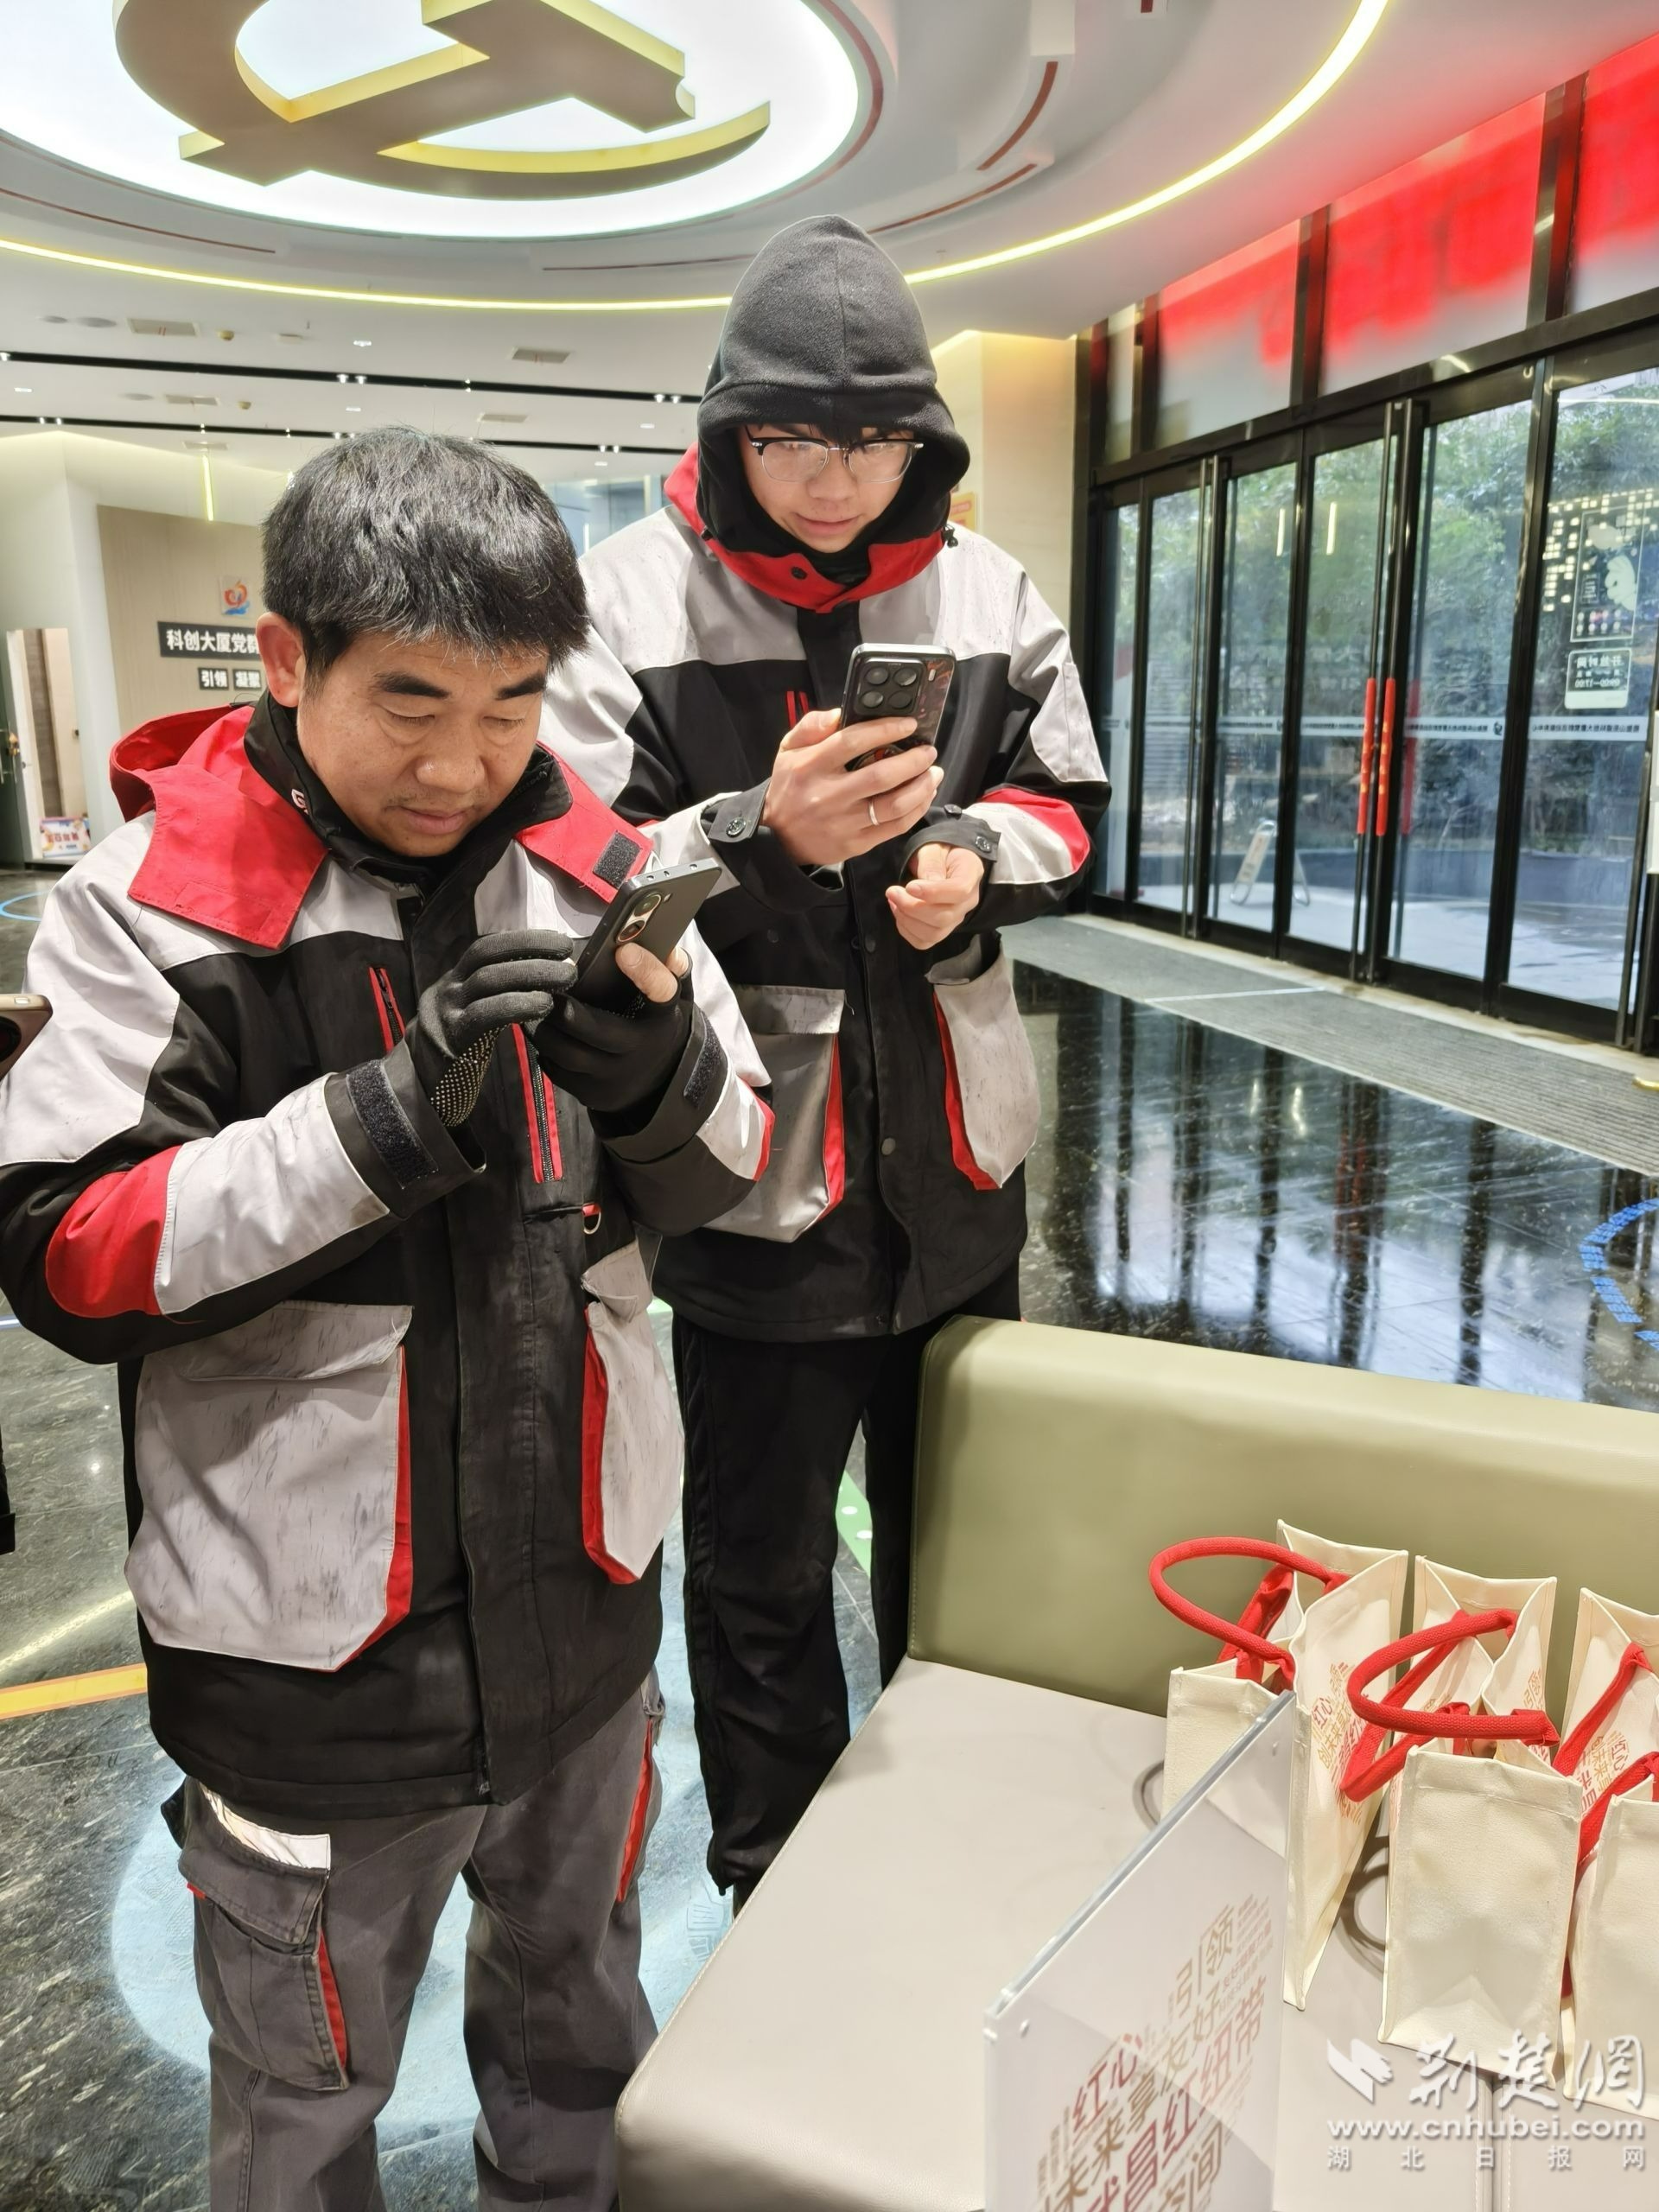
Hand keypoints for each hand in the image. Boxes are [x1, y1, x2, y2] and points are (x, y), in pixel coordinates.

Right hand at [409, 930, 575, 1124]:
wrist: (419, 1085)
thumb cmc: (459, 1047)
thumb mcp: (474, 1011)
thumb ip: (498, 993)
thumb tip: (545, 972)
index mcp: (455, 978)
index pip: (488, 947)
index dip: (524, 940)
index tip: (559, 942)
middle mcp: (448, 988)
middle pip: (489, 957)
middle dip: (533, 952)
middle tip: (569, 960)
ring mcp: (446, 1011)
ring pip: (488, 981)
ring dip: (532, 975)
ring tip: (565, 979)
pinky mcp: (451, 1039)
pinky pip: (485, 1015)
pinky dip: (518, 1005)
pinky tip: (544, 1005)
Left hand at [534, 947, 692, 1119]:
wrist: (659, 1084)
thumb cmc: (654, 1028)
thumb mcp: (670, 1002)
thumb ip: (668, 973)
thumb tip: (667, 949)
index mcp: (662, 1020)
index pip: (661, 992)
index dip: (645, 971)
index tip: (624, 951)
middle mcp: (639, 1052)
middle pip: (592, 1027)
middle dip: (561, 1008)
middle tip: (542, 988)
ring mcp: (614, 1078)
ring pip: (566, 1053)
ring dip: (544, 1029)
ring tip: (532, 1009)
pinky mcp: (593, 1095)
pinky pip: (558, 1071)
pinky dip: (546, 1051)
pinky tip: (543, 1034)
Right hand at [761, 708, 943, 866]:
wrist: (778, 839)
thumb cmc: (790, 788)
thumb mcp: (788, 751)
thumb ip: (810, 726)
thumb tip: (839, 714)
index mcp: (811, 767)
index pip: (852, 741)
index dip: (885, 730)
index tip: (908, 724)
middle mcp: (828, 795)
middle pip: (880, 776)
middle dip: (913, 761)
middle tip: (929, 751)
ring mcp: (843, 823)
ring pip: (894, 805)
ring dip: (921, 787)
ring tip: (934, 773)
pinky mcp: (856, 843)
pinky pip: (895, 827)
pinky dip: (916, 809)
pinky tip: (924, 795)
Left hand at [885, 844, 985, 951]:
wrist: (942, 863)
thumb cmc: (938, 853)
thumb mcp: (933, 849)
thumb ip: (930, 864)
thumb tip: (924, 885)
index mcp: (971, 873)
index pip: (959, 891)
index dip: (933, 893)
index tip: (909, 887)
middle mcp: (969, 901)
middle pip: (944, 917)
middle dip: (912, 907)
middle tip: (892, 892)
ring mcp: (957, 918)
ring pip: (934, 933)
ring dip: (907, 920)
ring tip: (894, 901)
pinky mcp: (942, 929)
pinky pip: (925, 942)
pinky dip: (906, 931)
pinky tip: (898, 912)